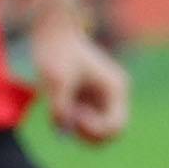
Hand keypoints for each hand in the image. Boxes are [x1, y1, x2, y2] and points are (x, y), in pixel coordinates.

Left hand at [28, 15, 131, 145]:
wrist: (52, 34)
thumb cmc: (56, 52)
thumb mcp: (55, 79)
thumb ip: (60, 106)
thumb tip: (63, 131)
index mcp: (115, 88)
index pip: (116, 126)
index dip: (94, 130)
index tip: (74, 117)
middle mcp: (114, 96)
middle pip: (111, 133)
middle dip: (88, 133)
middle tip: (68, 118)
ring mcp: (104, 99)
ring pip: (98, 131)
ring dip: (78, 128)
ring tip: (63, 108)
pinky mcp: (91, 100)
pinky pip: (86, 124)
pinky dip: (72, 122)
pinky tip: (61, 104)